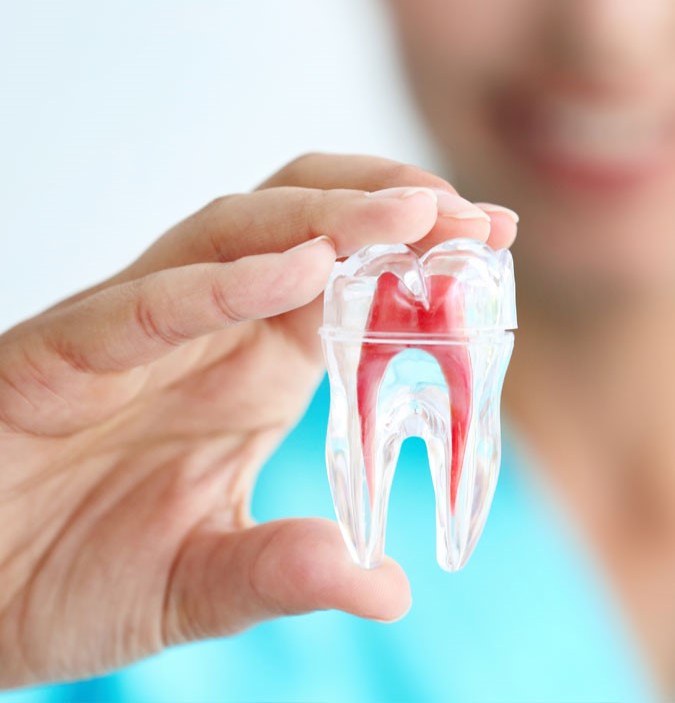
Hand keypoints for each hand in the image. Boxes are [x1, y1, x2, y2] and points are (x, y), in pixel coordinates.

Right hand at [0, 154, 517, 687]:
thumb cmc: (67, 576)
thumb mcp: (200, 583)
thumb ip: (284, 573)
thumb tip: (389, 589)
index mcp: (251, 368)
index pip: (347, 278)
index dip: (417, 252)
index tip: (491, 240)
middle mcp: (203, 330)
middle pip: (302, 220)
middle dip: (390, 204)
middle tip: (472, 215)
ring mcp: (134, 332)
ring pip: (233, 232)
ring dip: (328, 216)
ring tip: (412, 215)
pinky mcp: (64, 353)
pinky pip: (148, 301)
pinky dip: (225, 281)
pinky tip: (300, 269)